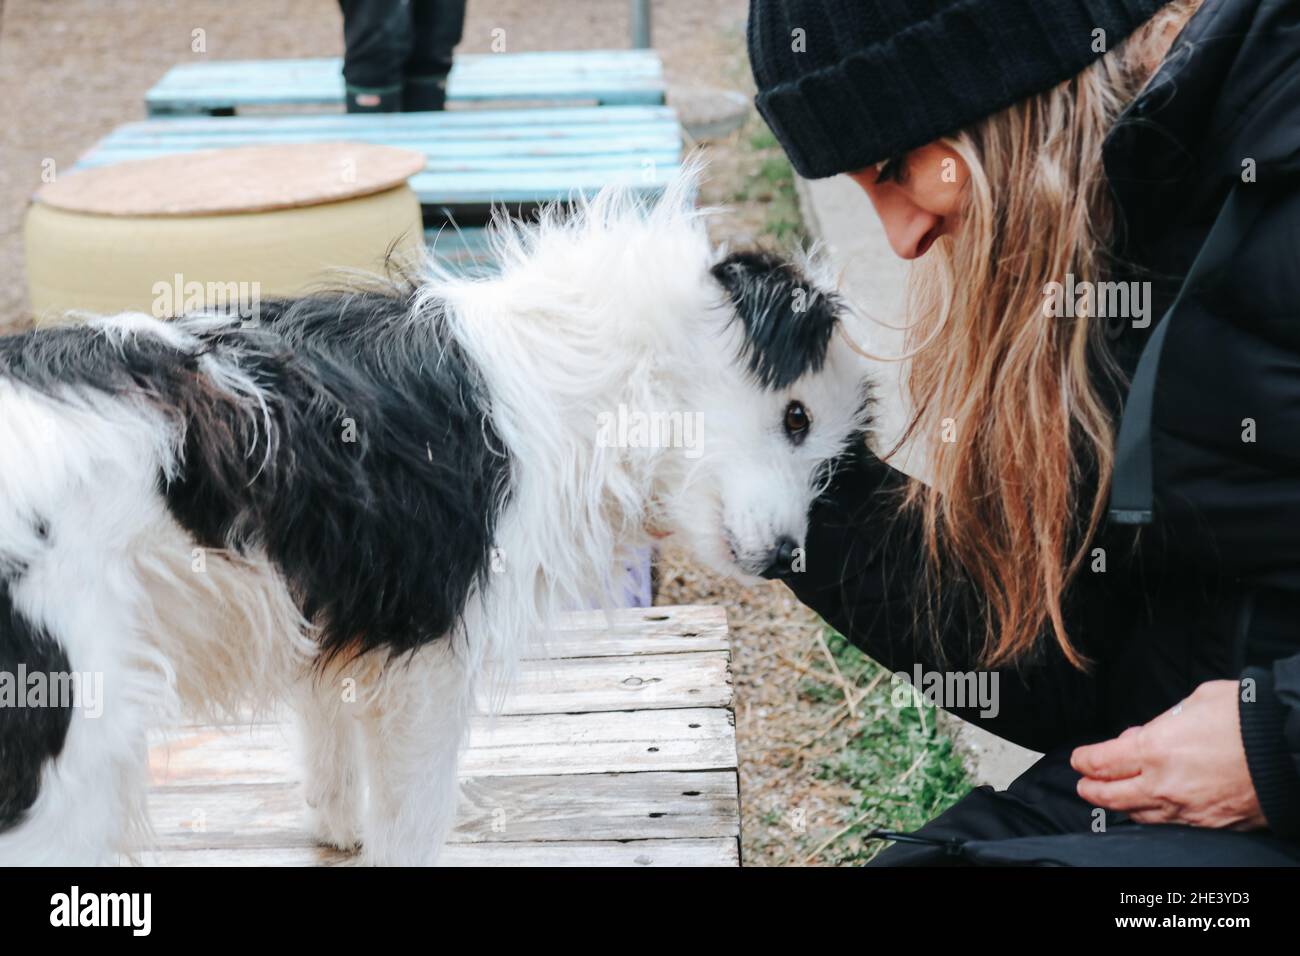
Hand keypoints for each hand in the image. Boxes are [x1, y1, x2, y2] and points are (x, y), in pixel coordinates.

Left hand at [1070, 680, 1266, 829]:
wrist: (1291, 748)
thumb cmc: (1245, 716)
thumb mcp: (1192, 703)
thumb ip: (1159, 723)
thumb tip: (1139, 736)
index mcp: (1153, 749)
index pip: (1100, 762)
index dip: (1083, 761)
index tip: (1078, 759)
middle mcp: (1163, 785)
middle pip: (1110, 795)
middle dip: (1091, 789)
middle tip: (1084, 784)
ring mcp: (1187, 809)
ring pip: (1139, 814)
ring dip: (1120, 806)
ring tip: (1110, 798)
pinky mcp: (1211, 824)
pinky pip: (1171, 824)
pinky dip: (1153, 817)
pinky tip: (1150, 810)